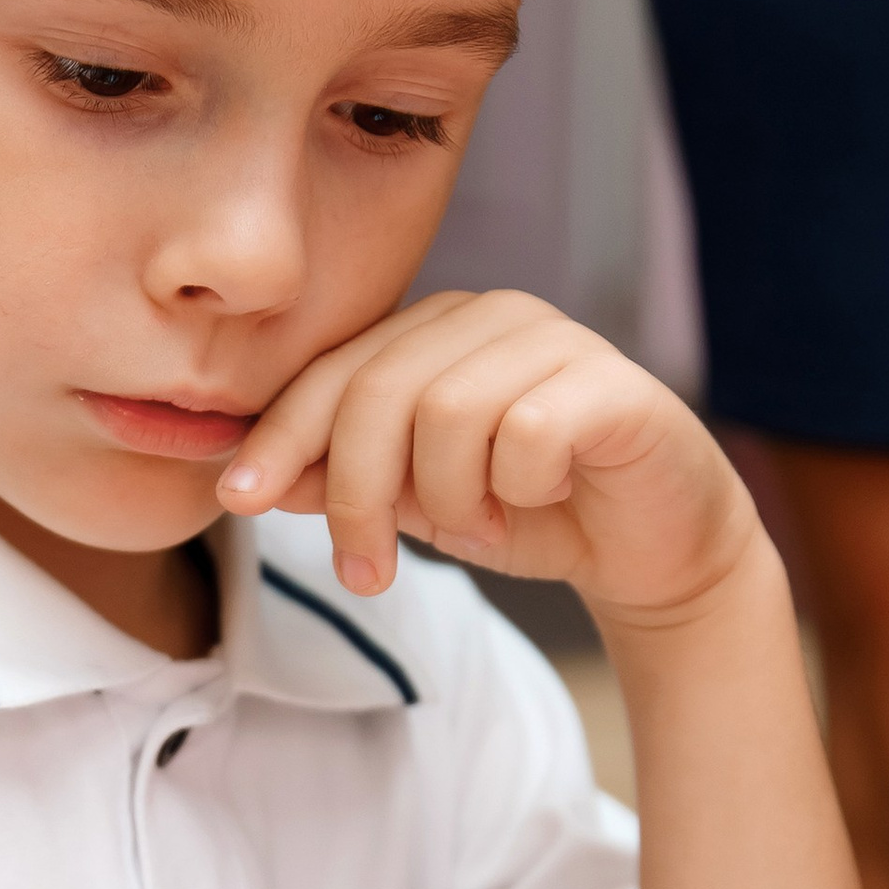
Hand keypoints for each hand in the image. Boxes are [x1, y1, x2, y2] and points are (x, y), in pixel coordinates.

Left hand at [216, 288, 754, 622]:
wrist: (649, 548)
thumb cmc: (529, 513)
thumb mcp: (416, 504)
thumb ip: (344, 481)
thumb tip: (256, 479)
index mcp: (433, 332)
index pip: (333, 370)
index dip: (280, 435)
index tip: (240, 499)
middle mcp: (490, 317)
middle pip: (379, 391)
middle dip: (355, 493)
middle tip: (365, 571)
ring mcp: (555, 339)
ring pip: (447, 414)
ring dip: (447, 499)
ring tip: (477, 527)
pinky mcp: (611, 383)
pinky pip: (524, 433)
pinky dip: (516, 488)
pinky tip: (536, 502)